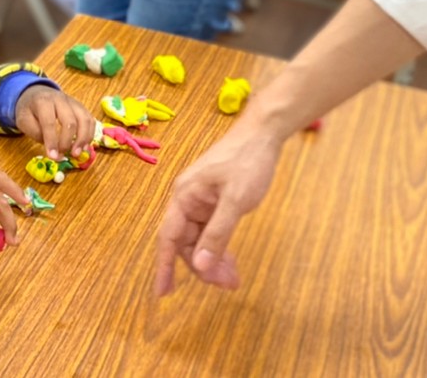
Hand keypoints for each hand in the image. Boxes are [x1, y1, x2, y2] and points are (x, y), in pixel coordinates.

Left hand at [15, 85, 93, 160]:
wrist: (36, 93)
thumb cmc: (30, 110)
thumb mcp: (23, 120)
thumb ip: (35, 132)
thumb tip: (52, 146)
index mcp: (43, 101)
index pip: (49, 122)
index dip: (51, 141)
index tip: (53, 156)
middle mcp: (60, 99)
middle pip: (70, 121)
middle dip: (68, 141)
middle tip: (63, 155)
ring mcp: (73, 102)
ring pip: (84, 119)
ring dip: (83, 139)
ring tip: (77, 153)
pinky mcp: (80, 107)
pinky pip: (90, 120)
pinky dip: (90, 134)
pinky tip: (84, 146)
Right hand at [155, 124, 283, 295]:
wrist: (264, 132)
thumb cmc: (248, 160)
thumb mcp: (235, 200)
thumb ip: (217, 233)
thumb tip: (200, 266)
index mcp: (185, 195)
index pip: (169, 237)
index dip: (164, 266)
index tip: (162, 293)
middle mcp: (188, 199)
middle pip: (187, 242)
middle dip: (203, 266)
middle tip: (227, 285)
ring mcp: (201, 200)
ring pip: (200, 239)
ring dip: (213, 260)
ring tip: (233, 278)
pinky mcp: (215, 200)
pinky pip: (211, 230)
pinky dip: (219, 246)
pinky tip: (230, 259)